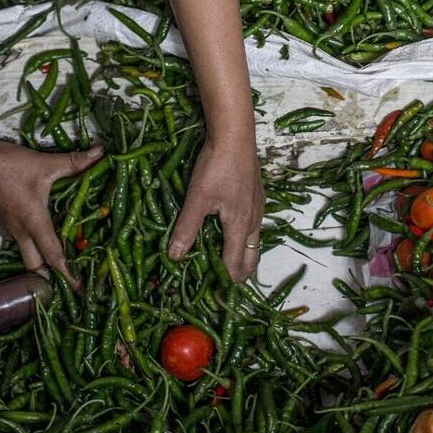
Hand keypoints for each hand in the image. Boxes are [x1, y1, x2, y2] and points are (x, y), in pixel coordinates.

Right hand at [0, 140, 102, 286]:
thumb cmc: (6, 165)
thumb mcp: (44, 164)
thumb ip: (74, 162)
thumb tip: (100, 153)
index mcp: (34, 223)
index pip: (54, 257)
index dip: (68, 274)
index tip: (79, 290)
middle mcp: (21, 232)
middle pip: (36, 266)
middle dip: (51, 277)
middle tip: (70, 279)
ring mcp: (8, 229)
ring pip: (27, 253)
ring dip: (41, 259)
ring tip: (61, 257)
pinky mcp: (0, 222)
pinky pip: (18, 240)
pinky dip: (30, 242)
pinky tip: (40, 232)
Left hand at [168, 138, 264, 280]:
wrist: (235, 135)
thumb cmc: (216, 167)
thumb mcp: (197, 199)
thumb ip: (186, 229)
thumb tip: (175, 257)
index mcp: (239, 226)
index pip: (234, 264)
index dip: (225, 282)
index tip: (217, 297)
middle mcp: (253, 221)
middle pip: (251, 257)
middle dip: (240, 274)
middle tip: (227, 287)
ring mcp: (258, 207)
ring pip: (254, 242)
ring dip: (244, 256)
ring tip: (233, 266)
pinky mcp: (256, 195)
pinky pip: (254, 227)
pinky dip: (245, 239)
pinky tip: (236, 232)